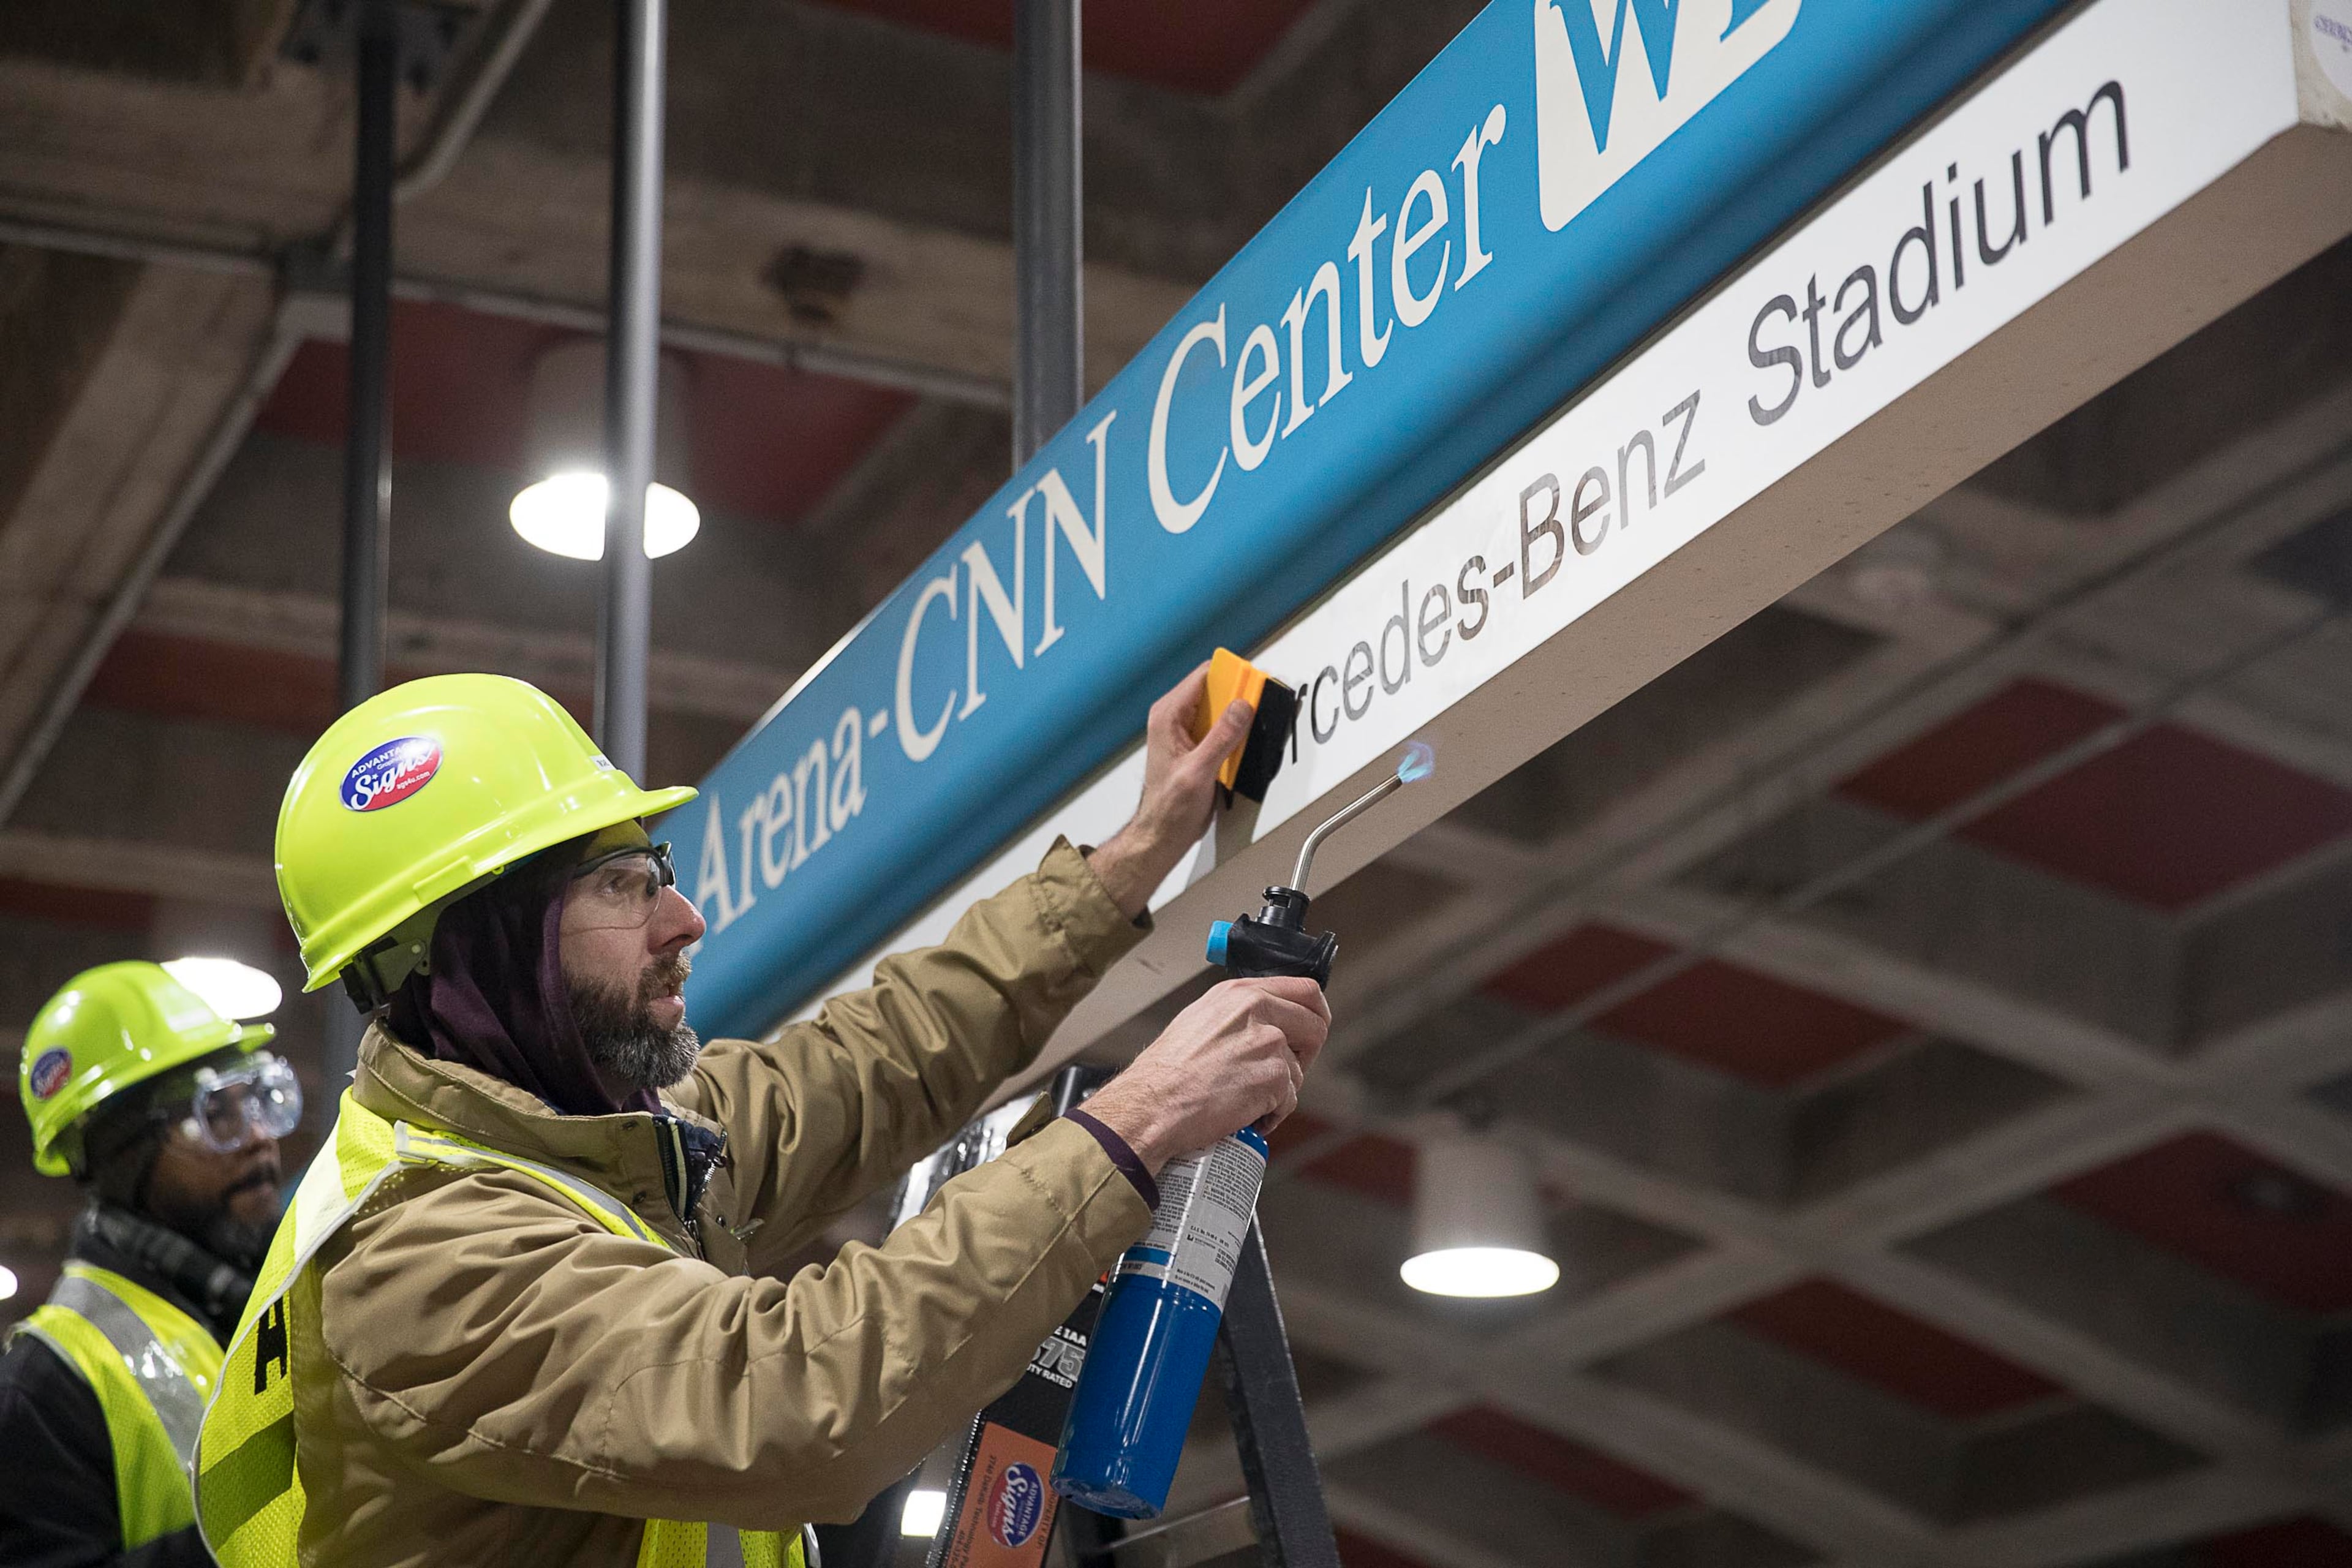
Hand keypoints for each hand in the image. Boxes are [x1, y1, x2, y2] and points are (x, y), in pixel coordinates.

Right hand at [1082, 976, 1330, 1171]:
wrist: (1152, 1103)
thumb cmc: (1167, 1071)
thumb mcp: (1200, 1019)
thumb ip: (1239, 1013)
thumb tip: (1265, 1021)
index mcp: (1240, 993)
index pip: (1305, 990)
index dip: (1315, 1014)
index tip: (1311, 1031)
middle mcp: (1257, 1010)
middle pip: (1316, 1027)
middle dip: (1305, 1055)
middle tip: (1281, 1073)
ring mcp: (1268, 1042)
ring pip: (1299, 1071)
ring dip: (1278, 1091)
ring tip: (1243, 1098)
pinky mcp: (1274, 1077)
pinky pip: (1289, 1101)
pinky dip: (1271, 1115)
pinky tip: (1244, 1114)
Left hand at [1088, 663, 1253, 918]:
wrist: (1163, 834)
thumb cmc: (1169, 808)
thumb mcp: (1198, 771)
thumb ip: (1222, 737)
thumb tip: (1242, 706)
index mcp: (1169, 716)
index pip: (1204, 677)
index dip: (1232, 676)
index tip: (1254, 685)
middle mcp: (1176, 718)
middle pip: (1216, 691)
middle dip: (1239, 698)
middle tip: (1258, 711)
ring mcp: (1187, 732)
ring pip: (1222, 710)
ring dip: (1239, 719)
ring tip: (1251, 733)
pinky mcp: (1199, 746)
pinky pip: (1222, 729)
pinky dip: (1236, 735)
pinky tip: (1242, 749)